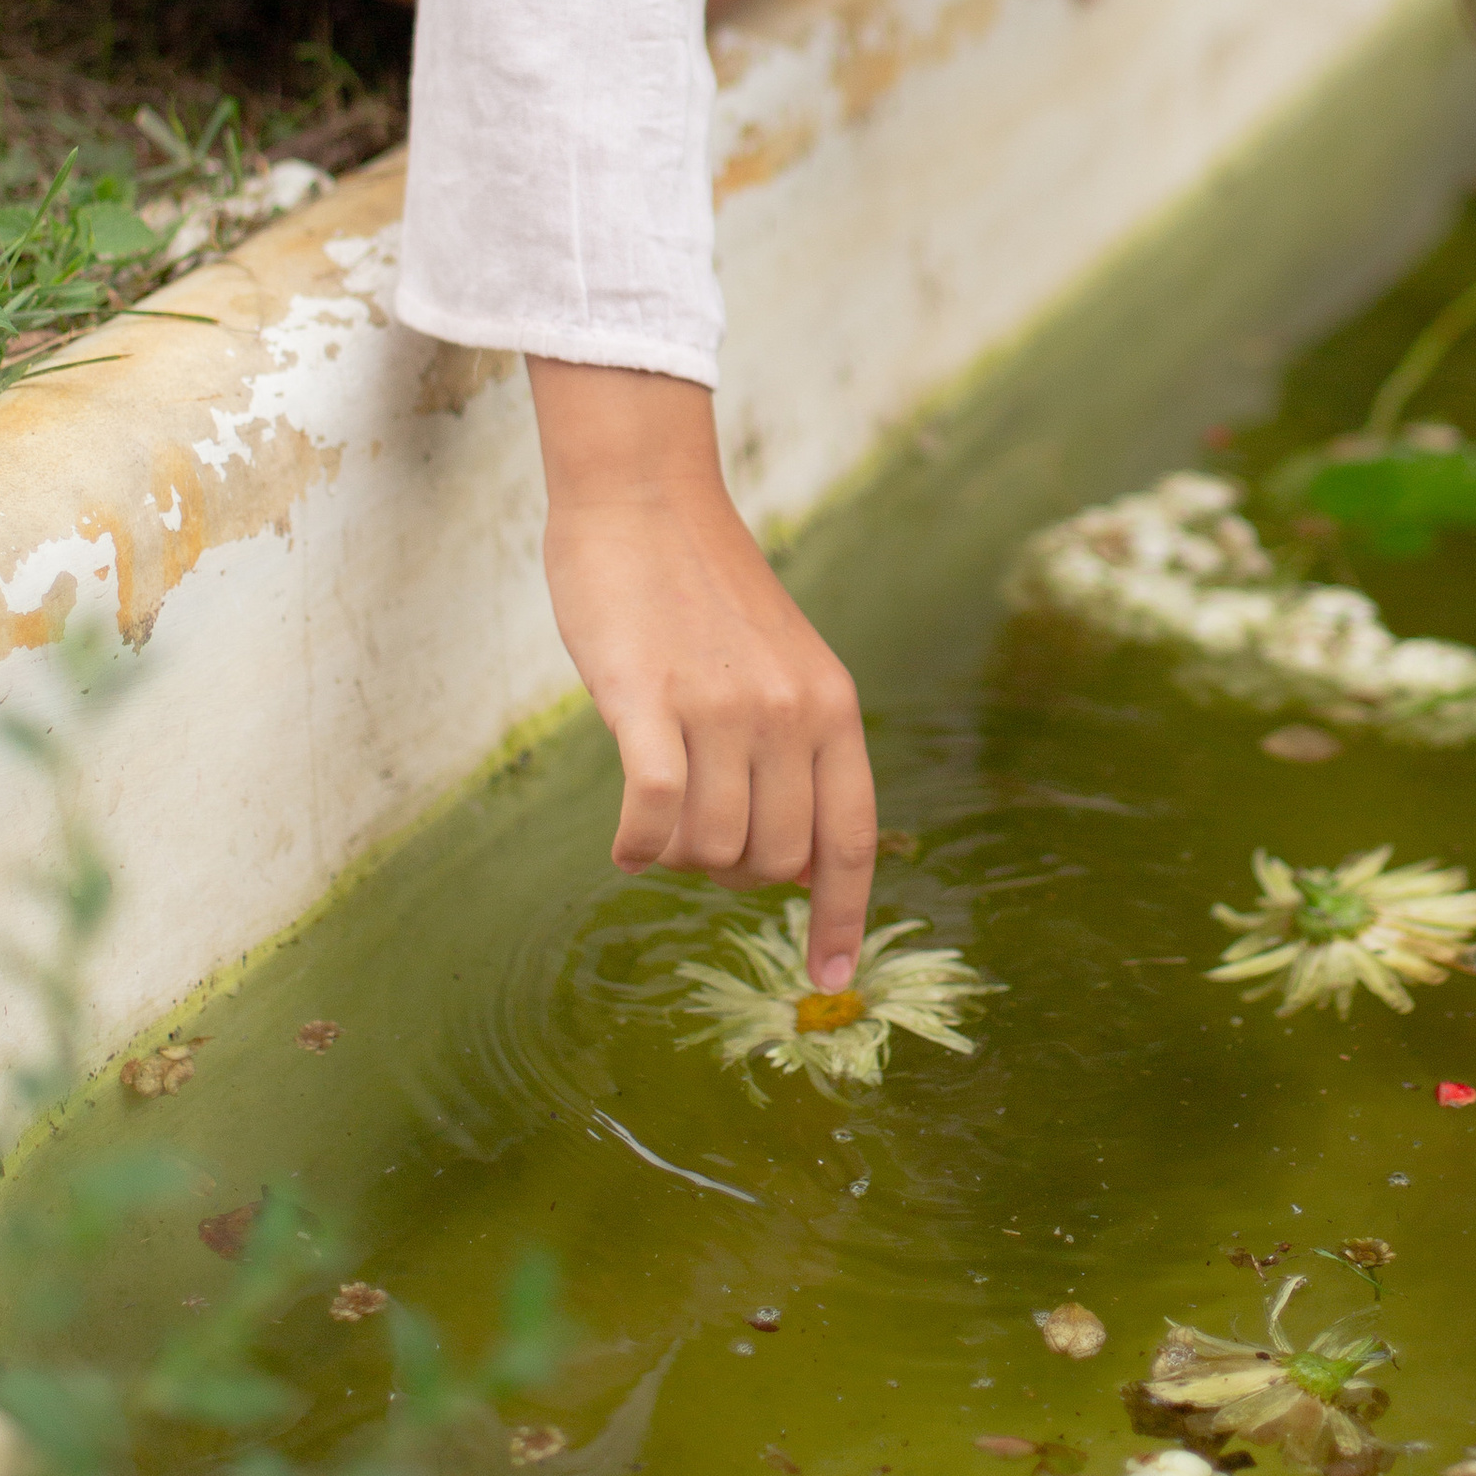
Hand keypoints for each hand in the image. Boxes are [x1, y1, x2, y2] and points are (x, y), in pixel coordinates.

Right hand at [527, 358, 876, 987]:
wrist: (645, 495)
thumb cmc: (702, 587)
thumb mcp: (783, 662)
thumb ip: (796, 747)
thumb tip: (787, 854)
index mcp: (832, 706)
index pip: (850, 839)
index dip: (843, 919)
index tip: (831, 980)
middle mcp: (789, 712)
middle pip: (771, 861)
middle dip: (727, 871)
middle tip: (692, 830)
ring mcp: (723, 707)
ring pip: (710, 850)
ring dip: (674, 854)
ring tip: (654, 811)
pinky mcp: (650, 700)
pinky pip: (656, 816)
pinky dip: (636, 843)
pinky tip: (625, 835)